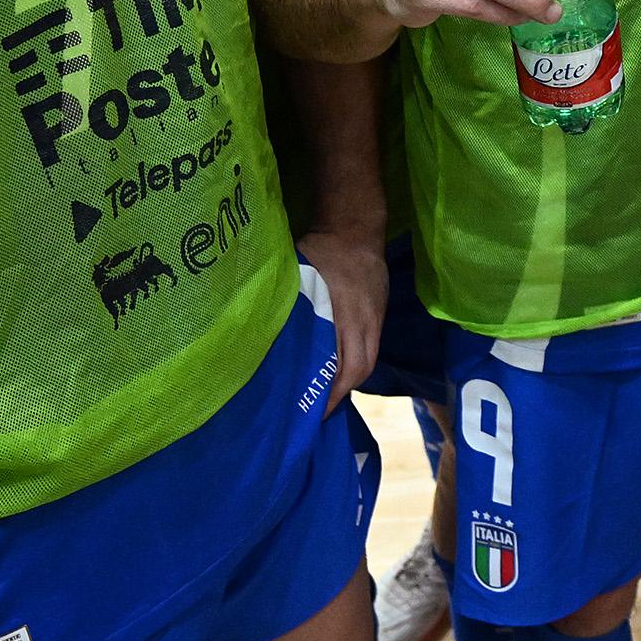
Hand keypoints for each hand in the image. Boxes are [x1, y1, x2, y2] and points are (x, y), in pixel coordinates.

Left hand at [301, 227, 388, 409]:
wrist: (355, 228)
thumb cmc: (321, 250)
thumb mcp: (297, 276)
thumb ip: (289, 309)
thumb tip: (263, 338)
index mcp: (344, 313)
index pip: (345, 364)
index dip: (331, 392)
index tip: (312, 410)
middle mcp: (364, 321)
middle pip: (360, 368)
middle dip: (339, 394)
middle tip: (317, 412)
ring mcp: (374, 319)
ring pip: (368, 361)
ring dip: (349, 382)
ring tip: (326, 397)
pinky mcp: (377, 315)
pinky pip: (371, 348)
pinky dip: (355, 365)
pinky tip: (338, 372)